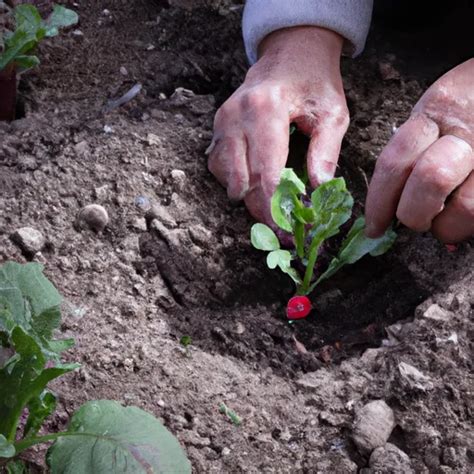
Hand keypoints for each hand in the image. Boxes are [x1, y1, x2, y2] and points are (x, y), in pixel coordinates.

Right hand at [207, 26, 347, 223]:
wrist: (289, 56)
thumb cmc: (314, 83)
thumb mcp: (332, 113)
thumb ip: (326, 151)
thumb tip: (319, 190)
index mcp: (266, 109)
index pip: (265, 170)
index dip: (276, 206)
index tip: (289, 230)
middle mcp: (236, 117)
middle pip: (243, 181)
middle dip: (263, 212)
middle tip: (284, 232)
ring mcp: (222, 124)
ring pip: (228, 179)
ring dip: (249, 201)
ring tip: (274, 213)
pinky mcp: (218, 130)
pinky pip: (219, 169)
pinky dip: (238, 185)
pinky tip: (257, 190)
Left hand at [366, 59, 473, 242]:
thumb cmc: (470, 103)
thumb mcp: (437, 110)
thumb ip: (413, 147)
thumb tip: (388, 204)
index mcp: (437, 111)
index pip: (395, 161)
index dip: (378, 203)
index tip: (373, 227)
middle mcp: (469, 130)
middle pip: (431, 181)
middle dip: (414, 214)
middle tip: (414, 221)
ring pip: (466, 208)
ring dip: (448, 227)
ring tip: (445, 222)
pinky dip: (469, 226)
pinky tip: (465, 218)